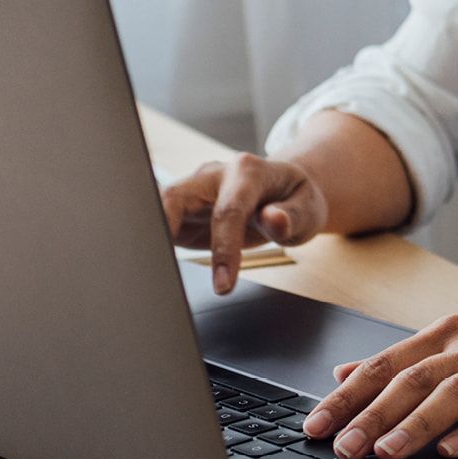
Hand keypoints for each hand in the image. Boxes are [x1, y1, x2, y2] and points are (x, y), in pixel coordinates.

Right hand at [160, 154, 327, 293]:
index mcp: (247, 172)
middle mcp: (214, 175)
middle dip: (163, 229)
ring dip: (151, 237)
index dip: (223, 249)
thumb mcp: (308, 209)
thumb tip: (274, 219)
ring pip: (160, 206)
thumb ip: (292, 216)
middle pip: (176, 196)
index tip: (223, 286)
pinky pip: (160, 222)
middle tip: (160, 271)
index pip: (228, 211)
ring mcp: (194, 189)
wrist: (286, 191)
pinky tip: (151, 268)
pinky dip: (154, 243)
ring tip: (148, 273)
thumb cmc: (296, 200)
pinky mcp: (182, 209)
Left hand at [301, 294, 457, 458]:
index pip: (386, 364)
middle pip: (412, 380)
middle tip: (339, 447)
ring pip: (454, 394)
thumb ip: (407, 355)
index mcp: (450, 331)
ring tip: (385, 453)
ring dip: (416, 425)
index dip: (347, 395)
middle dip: (371, 415)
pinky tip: (454, 449)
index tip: (314, 424)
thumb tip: (347, 372)